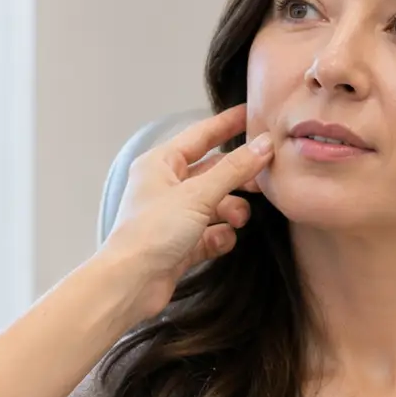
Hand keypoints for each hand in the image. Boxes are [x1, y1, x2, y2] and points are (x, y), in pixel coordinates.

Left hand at [101, 104, 273, 321]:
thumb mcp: (198, 194)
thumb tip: (264, 144)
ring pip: (215, 204)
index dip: (227, 124)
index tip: (254, 113)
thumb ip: (234, 169)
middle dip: (237, 178)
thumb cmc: (153, 231)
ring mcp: (173, 216)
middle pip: (212, 172)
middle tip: (264, 180)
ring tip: (239, 220)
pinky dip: (219, 236)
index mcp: (161, 164)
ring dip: (232, 211)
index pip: (201, 135)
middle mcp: (166, 186)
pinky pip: (210, 233)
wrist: (131, 283)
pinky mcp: (181, 244)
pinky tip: (220, 241)